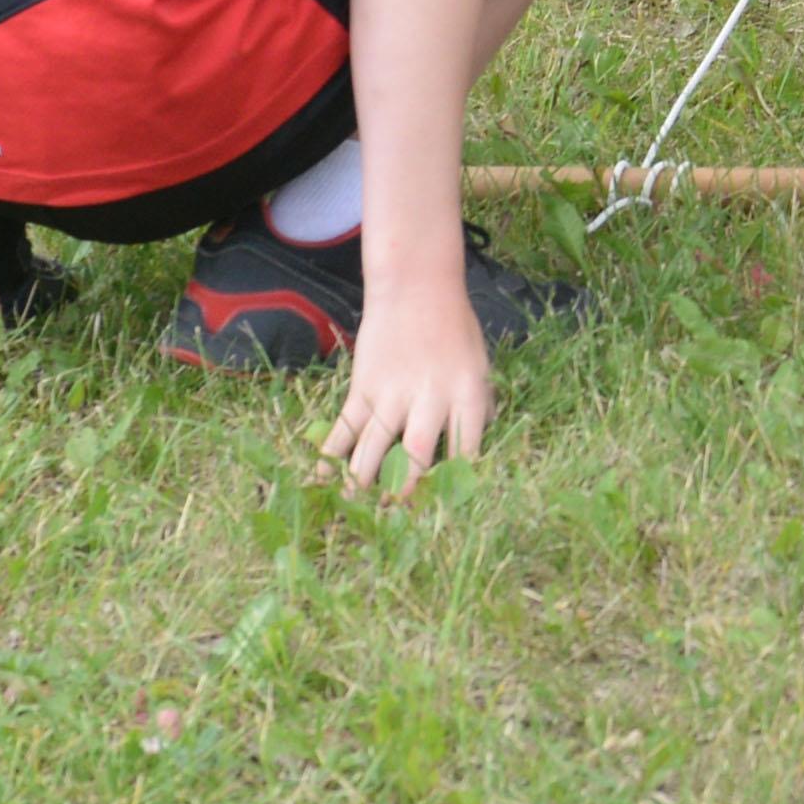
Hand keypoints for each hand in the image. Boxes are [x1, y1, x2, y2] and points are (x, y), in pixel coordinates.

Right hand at [324, 268, 493, 494]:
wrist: (416, 286)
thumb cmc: (455, 327)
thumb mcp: (481, 364)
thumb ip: (481, 404)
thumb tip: (481, 442)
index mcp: (467, 395)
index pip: (467, 449)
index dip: (458, 482)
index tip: (451, 508)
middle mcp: (430, 398)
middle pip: (418, 454)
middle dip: (407, 489)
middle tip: (398, 516)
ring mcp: (392, 394)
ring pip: (375, 447)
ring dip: (363, 481)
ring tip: (354, 509)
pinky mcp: (363, 388)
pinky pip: (345, 427)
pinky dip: (331, 454)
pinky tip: (321, 479)